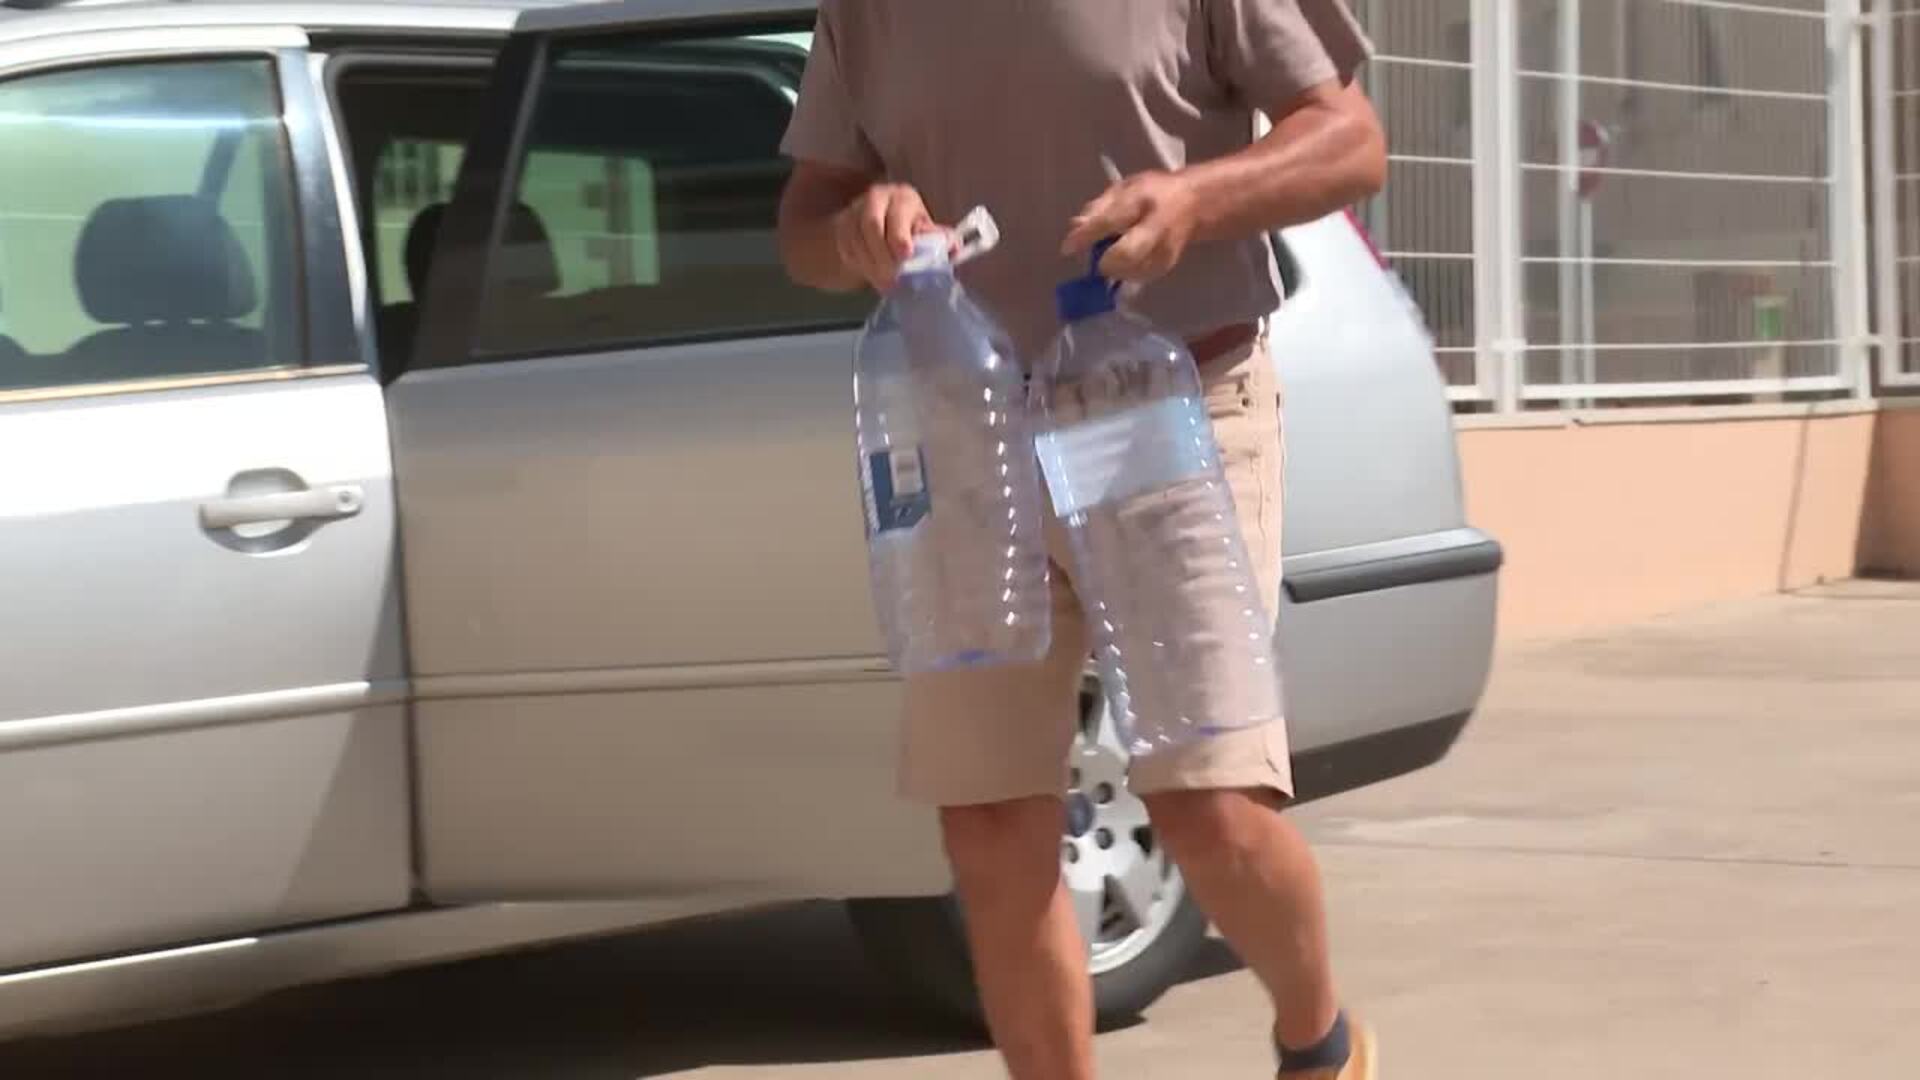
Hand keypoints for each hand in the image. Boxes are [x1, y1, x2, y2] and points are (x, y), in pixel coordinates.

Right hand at [833, 183, 942, 289]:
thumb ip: (937, 238)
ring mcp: (855, 211)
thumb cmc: (909, 227)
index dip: (900, 236)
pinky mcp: (841, 227)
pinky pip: (847, 249)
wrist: (878, 225)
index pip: (897, 214)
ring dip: (871, 266)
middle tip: (892, 279)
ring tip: (885, 283)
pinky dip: (859, 266)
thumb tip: (955, 247)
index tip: (905, 256)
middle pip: (871, 226)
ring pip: (856, 241)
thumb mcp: (924, 229)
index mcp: (903, 197)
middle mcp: (877, 198)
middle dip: (882, 255)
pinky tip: (872, 273)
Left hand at [1062, 169, 1200, 282]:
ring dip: (1112, 268)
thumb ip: (1098, 207)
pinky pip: (1136, 278)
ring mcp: (1164, 251)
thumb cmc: (1153, 192)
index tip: (1067, 248)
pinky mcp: (1166, 267)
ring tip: (1112, 254)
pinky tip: (1125, 261)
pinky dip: (1124, 273)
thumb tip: (1075, 227)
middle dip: (1103, 261)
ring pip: (1129, 272)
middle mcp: (1156, 228)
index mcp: (1142, 201)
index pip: (1110, 222)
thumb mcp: (1124, 187)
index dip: (1086, 237)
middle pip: (1126, 255)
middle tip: (1096, 258)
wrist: (1194, 204)